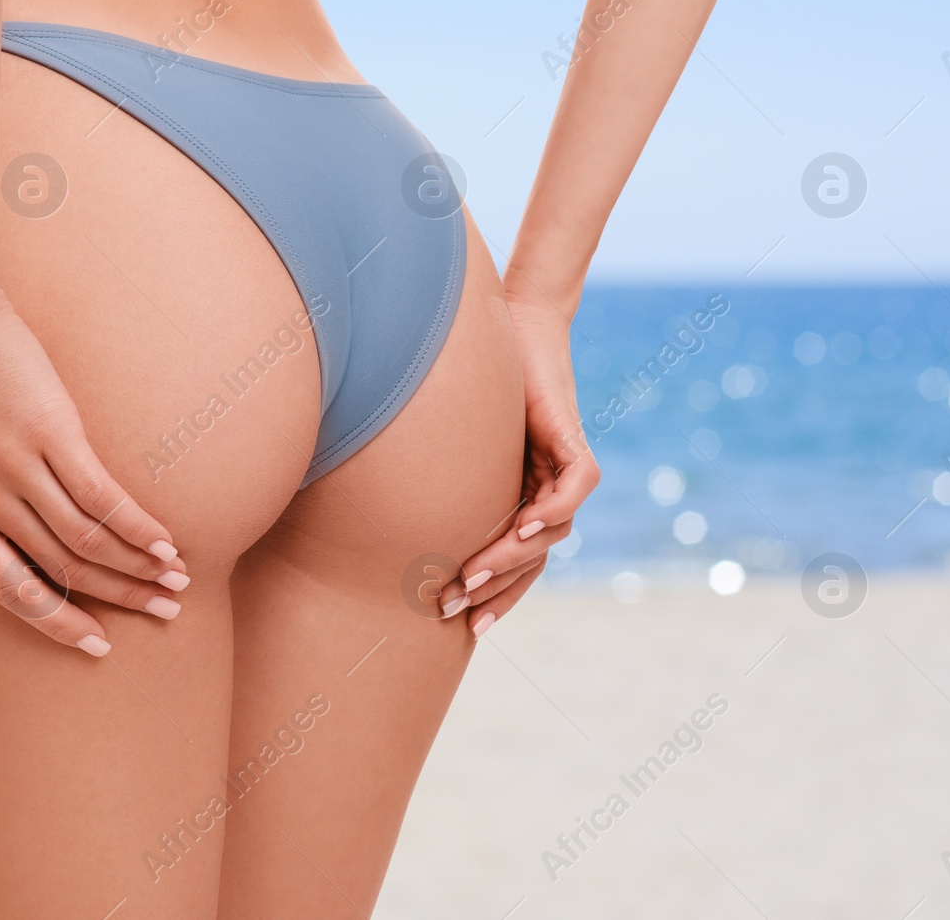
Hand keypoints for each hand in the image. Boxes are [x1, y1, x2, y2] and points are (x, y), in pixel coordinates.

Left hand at [0, 288, 188, 655]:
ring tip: (175, 583)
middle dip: (117, 600)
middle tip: (161, 616)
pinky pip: (103, 493)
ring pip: (88, 538)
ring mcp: (20, 466)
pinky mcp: (52, 429)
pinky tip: (166, 540)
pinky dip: (138, 525)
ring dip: (138, 568)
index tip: (96, 643)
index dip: (58, 622)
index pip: (11, 588)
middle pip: (62, 569)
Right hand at [455, 290, 599, 637]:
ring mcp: (561, 467)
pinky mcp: (574, 439)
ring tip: (474, 573)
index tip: (463, 625)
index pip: (516, 564)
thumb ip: (431, 480)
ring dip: (514, 556)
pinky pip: (577, 487)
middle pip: (534, 560)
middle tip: (453, 608)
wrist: (512, 324)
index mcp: (518, 498)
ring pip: (555, 532)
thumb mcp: (445, 445)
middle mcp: (544, 490)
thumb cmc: (469, 377)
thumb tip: (373, 510)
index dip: (496, 597)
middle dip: (495, 589)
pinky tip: (524, 524)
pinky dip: (556, 509)